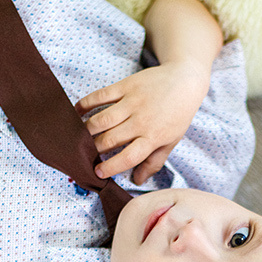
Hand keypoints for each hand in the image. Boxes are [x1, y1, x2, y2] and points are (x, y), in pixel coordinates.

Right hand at [76, 59, 210, 184]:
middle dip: (93, 150)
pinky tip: (76, 112)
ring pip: (102, 119)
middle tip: (83, 155)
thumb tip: (138, 180)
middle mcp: (141, 121)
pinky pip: (101, 95)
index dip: (111, 167)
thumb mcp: (171, 141)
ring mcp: (133, 102)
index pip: (128, 157)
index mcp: (153, 137)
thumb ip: (154, 162)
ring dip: (86, 130)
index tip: (98, 173)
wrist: (185, 80)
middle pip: (110, 139)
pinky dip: (85, 104)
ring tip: (77, 137)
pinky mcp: (126, 85)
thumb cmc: (178, 114)